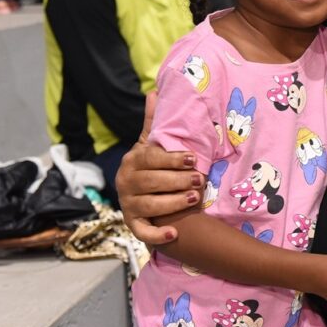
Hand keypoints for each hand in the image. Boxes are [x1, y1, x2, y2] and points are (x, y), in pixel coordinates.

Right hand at [118, 92, 204, 244]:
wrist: (143, 195)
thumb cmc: (153, 166)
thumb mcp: (151, 143)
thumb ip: (153, 122)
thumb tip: (154, 91)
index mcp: (132, 160)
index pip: (151, 159)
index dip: (171, 159)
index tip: (192, 158)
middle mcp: (126, 182)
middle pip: (151, 182)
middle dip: (177, 181)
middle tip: (199, 180)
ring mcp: (128, 205)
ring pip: (149, 206)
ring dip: (172, 204)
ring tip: (193, 199)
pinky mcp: (133, 225)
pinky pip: (143, 232)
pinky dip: (157, 235)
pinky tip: (174, 234)